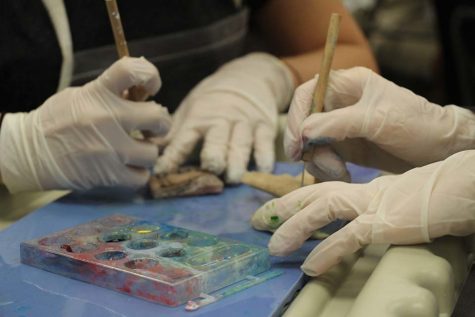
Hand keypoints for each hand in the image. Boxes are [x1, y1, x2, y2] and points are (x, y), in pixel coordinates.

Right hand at [0, 57, 170, 192]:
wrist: (30, 154)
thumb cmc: (59, 121)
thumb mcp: (81, 96)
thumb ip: (111, 94)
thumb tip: (143, 94)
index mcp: (98, 93)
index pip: (132, 70)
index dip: (150, 75)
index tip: (152, 87)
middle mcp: (108, 119)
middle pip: (159, 117)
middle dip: (160, 123)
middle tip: (151, 127)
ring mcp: (110, 150)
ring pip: (153, 152)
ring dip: (146, 152)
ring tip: (134, 150)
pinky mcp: (109, 175)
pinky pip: (142, 177)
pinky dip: (138, 173)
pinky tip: (128, 167)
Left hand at [154, 53, 293, 182]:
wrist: (248, 77)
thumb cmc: (213, 100)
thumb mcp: (190, 109)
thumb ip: (175, 133)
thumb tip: (149, 150)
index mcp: (199, 118)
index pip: (184, 139)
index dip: (173, 156)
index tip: (161, 172)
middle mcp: (222, 120)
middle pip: (218, 139)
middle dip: (214, 153)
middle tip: (211, 167)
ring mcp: (245, 124)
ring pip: (242, 143)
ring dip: (238, 160)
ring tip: (235, 178)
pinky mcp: (265, 126)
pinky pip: (266, 143)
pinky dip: (265, 156)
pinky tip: (264, 171)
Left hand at [253, 150, 474, 275]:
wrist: (463, 186)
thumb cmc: (438, 196)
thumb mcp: (400, 204)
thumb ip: (379, 212)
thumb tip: (365, 224)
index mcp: (368, 190)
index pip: (323, 191)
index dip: (296, 199)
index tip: (276, 210)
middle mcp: (365, 192)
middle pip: (313, 195)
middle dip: (282, 208)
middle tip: (257, 221)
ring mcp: (373, 204)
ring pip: (322, 211)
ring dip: (295, 229)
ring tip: (274, 248)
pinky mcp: (384, 222)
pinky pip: (349, 237)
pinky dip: (327, 251)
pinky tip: (310, 266)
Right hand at [284, 67, 474, 179]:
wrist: (438, 151)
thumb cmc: (415, 125)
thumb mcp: (376, 120)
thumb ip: (338, 123)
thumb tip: (303, 130)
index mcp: (347, 85)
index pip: (307, 94)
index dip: (295, 117)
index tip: (296, 144)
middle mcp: (338, 104)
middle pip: (304, 121)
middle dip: (307, 144)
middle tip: (310, 161)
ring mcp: (339, 126)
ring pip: (310, 143)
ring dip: (318, 160)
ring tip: (338, 170)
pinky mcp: (343, 146)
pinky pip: (321, 157)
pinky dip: (326, 168)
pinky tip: (342, 174)